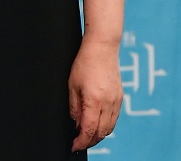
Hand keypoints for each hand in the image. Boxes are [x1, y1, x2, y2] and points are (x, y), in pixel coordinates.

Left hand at [68, 37, 122, 151]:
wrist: (102, 48)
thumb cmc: (85, 62)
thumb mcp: (72, 85)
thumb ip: (74, 106)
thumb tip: (75, 123)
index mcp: (94, 101)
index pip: (89, 130)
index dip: (81, 141)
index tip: (74, 146)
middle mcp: (108, 103)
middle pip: (101, 133)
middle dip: (90, 141)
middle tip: (80, 142)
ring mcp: (116, 101)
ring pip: (110, 127)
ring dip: (99, 135)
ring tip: (88, 135)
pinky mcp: (120, 97)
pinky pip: (115, 118)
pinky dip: (106, 125)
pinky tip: (98, 122)